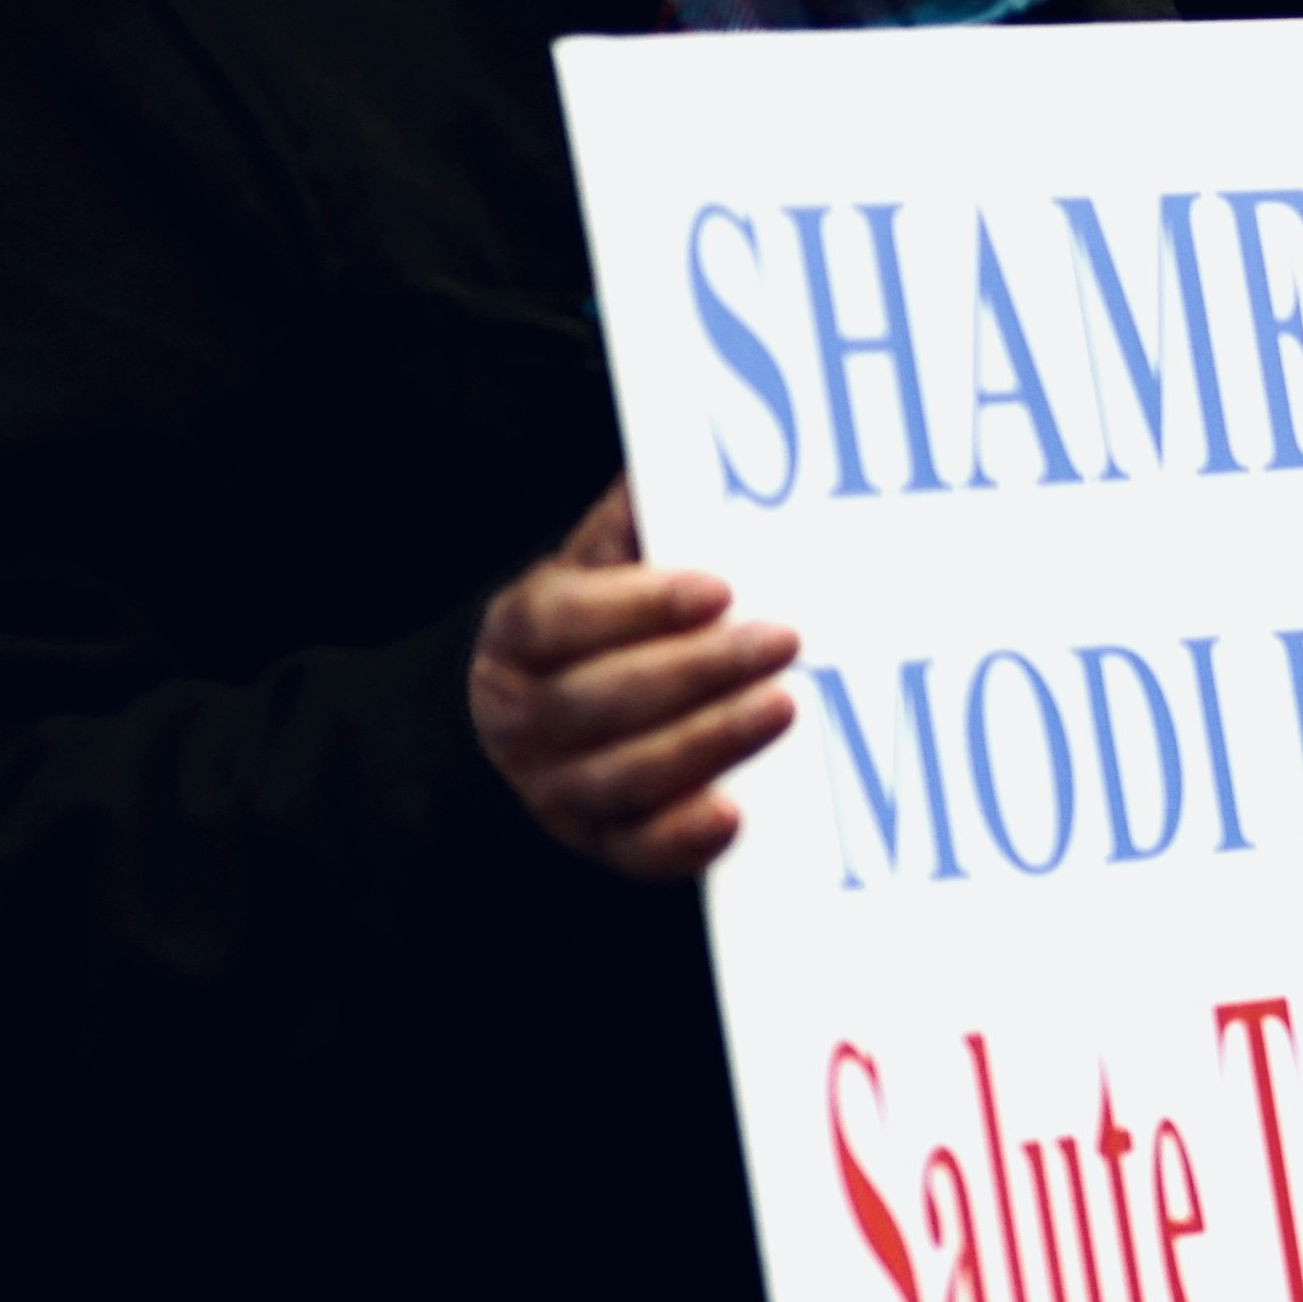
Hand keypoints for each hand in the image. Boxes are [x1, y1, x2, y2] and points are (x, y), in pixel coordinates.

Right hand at [468, 480, 798, 880]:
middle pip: (595, 701)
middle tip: (781, 641)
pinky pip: (633, 851)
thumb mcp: (603, 565)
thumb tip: (678, 450)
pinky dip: (681, 840)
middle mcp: (521, 718)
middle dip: (695, 671)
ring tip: (784, 706)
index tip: (718, 588)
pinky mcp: (596, 842)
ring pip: (620, 776)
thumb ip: (636, 519)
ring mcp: (553, 788)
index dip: (637, 605)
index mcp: (519, 636)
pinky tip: (736, 813)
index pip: (559, 620)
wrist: (556, 715)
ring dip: (706, 742)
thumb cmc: (602, 623)